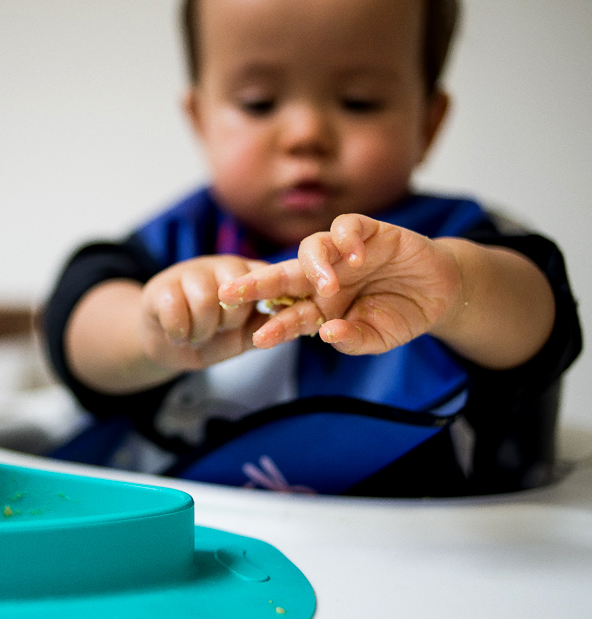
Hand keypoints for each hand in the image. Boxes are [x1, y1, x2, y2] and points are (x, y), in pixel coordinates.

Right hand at [140, 254, 268, 370]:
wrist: (165, 343)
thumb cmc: (209, 336)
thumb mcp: (241, 336)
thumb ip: (262, 328)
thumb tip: (290, 326)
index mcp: (246, 275)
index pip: (264, 278)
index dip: (261, 299)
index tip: (257, 321)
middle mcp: (219, 267)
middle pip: (235, 289)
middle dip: (228, 321)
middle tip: (216, 331)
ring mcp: (188, 273)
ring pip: (205, 299)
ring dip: (201, 331)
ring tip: (196, 337)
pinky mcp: (160, 287)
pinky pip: (174, 308)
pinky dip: (178, 332)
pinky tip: (177, 336)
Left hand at [219, 213, 461, 353]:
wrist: (440, 291)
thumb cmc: (402, 314)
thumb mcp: (379, 337)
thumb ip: (354, 340)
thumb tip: (327, 335)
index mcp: (320, 305)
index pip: (289, 314)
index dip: (275, 325)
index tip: (259, 339)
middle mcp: (324, 276)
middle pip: (283, 276)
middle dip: (256, 283)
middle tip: (231, 291)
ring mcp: (343, 252)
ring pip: (310, 248)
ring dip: (315, 266)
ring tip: (330, 286)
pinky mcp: (368, 231)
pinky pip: (346, 225)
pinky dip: (346, 238)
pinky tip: (356, 257)